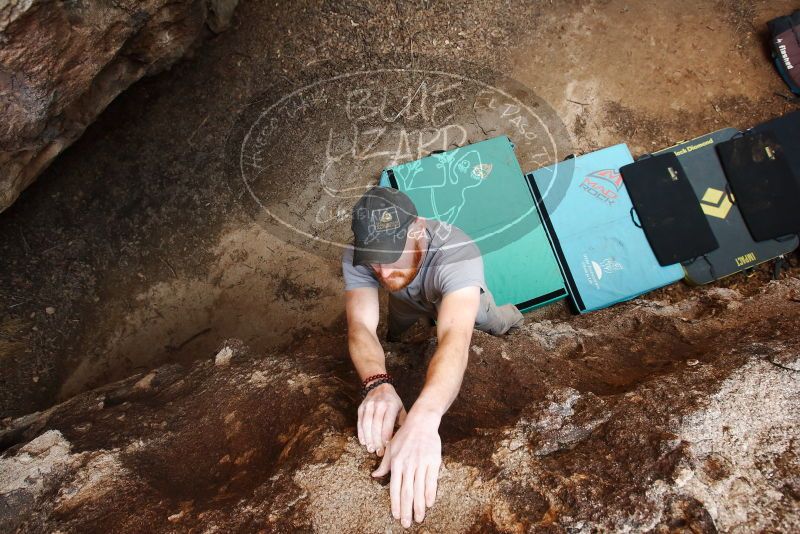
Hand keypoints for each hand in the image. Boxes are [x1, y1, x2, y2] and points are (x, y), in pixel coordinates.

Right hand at [357, 382, 406, 455]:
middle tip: (379, 452)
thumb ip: (402, 422)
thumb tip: (404, 440)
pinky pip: (360, 422)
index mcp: (391, 405)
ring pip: (367, 425)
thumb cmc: (393, 402)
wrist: (380, 386)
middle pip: (376, 425)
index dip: (386, 436)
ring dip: (368, 439)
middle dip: (377, 440)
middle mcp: (379, 404)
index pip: (388, 423)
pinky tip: (363, 442)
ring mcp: (368, 406)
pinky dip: (361, 433)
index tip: (387, 447)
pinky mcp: (361, 408)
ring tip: (371, 449)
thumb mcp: (401, 409)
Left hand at [371, 410, 441, 527]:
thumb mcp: (391, 449)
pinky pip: (431, 480)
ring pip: (419, 489)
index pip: (394, 488)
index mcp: (396, 463)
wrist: (421, 422)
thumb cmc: (404, 436)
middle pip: (407, 492)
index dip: (396, 503)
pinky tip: (429, 504)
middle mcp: (407, 465)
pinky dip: (430, 493)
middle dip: (406, 510)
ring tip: (419, 518)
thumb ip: (384, 464)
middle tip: (407, 524)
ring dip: (419, 506)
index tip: (396, 516)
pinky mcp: (433, 461)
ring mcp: (420, 463)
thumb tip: (374, 476)